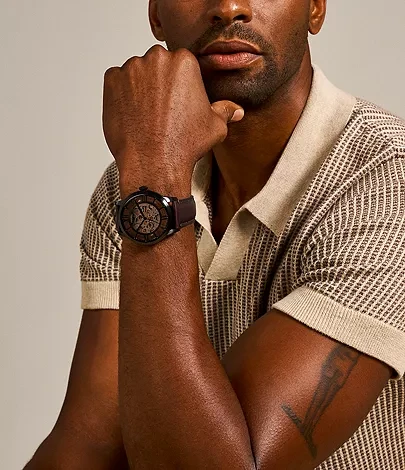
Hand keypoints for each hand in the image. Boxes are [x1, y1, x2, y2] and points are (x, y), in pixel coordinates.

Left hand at [102, 44, 243, 192]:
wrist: (154, 163)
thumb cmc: (183, 144)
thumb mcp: (214, 127)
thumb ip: (224, 111)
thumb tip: (236, 110)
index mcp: (184, 62)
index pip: (181, 64)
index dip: (180, 85)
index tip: (178, 102)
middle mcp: (157, 59)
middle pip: (158, 65)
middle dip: (160, 84)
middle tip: (164, 110)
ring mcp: (131, 69)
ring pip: (137, 73)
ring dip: (141, 89)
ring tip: (148, 116)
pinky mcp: (111, 81)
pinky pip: (117, 82)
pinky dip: (122, 95)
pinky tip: (133, 115)